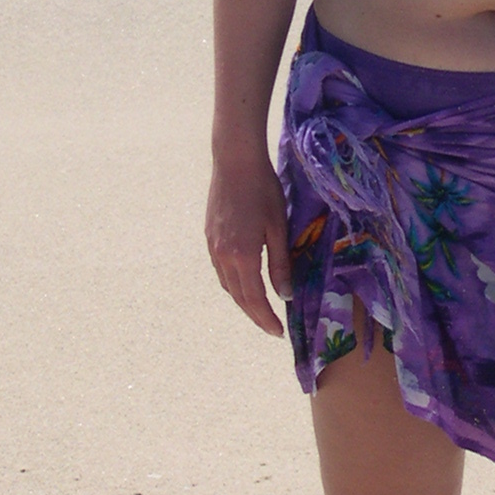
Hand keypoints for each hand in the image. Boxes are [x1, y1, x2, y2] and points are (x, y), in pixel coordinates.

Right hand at [206, 146, 292, 335]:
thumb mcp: (279, 228)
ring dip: (243, 300)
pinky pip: (221, 270)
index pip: (254, 299)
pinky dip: (234, 284)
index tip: (278, 332)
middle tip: (271, 327)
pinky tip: (245, 283)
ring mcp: (212, 246)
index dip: (266, 318)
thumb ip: (280, 264)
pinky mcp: (209, 237)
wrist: (235, 161)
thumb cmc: (263, 190)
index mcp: (242, 256)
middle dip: (255, 315)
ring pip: (227, 285)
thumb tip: (285, 295)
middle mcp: (222, 256)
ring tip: (261, 309)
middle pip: (238, 297)